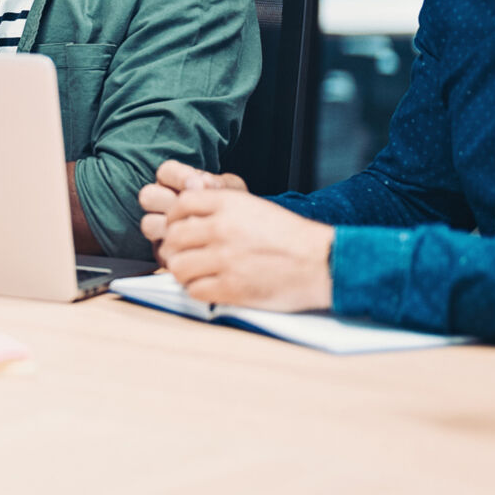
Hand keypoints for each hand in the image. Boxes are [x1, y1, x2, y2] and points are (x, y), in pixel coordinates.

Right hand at [138, 159, 248, 253]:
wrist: (238, 239)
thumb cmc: (232, 208)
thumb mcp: (232, 191)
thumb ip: (220, 184)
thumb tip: (205, 184)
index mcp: (174, 181)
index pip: (166, 172)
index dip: (179, 177)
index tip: (199, 185)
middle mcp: (160, 202)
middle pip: (148, 196)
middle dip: (168, 201)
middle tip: (191, 208)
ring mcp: (158, 227)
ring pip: (148, 223)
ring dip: (171, 227)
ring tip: (195, 231)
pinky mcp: (161, 251)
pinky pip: (159, 249)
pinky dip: (178, 248)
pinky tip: (197, 248)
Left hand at [149, 188, 334, 312]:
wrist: (321, 262)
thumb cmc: (290, 236)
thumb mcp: (254, 207)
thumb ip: (219, 208)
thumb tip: (183, 216)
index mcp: (229, 204)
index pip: (180, 204)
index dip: (174, 218)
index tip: (179, 227)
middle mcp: (222, 228)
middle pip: (173, 237)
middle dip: (174, 248)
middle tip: (184, 254)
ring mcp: (225, 259)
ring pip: (177, 266)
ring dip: (183, 271)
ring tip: (195, 273)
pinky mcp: (231, 287)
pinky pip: (194, 290)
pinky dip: (197, 290)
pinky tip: (208, 286)